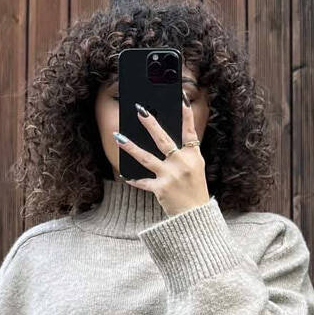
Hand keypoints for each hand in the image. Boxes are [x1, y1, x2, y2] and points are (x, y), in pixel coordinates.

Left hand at [113, 95, 210, 217]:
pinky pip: (142, 181)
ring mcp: (170, 176)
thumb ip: (183, 153)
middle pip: (163, 140)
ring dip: (130, 147)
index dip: (186, 114)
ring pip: (146, 158)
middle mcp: (182, 163)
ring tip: (118, 137)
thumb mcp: (196, 168)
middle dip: (150, 124)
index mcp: (193, 156)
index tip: (180, 97)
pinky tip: (124, 174)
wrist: (195, 216)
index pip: (189, 130)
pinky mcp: (161, 189)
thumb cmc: (194, 190)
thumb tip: (164, 138)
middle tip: (139, 110)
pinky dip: (133, 179)